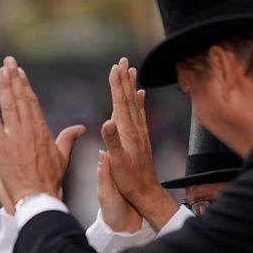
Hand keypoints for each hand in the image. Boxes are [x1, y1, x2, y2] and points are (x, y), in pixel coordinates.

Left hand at [0, 56, 85, 205]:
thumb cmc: (50, 179)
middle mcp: (28, 129)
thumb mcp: (63, 156)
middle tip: (8, 61)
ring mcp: (14, 137)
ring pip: (8, 106)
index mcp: (42, 129)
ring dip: (4, 86)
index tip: (19, 71)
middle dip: (13, 78)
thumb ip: (68, 138)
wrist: (37, 196)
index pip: (32, 101)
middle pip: (20, 98)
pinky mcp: (1, 146)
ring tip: (1, 70)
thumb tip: (80, 127)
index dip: (24, 85)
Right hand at [101, 57, 177, 230]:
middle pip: (128, 97)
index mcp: (127, 131)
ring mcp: (139, 132)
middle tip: (123, 60)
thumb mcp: (117, 162)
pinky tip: (141, 94)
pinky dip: (139, 101)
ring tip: (131, 71)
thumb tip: (106, 121)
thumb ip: (112, 141)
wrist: (146, 191)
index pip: (120, 102)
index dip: (116, 84)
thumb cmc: (129, 180)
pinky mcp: (141, 137)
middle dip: (124, 78)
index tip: (114, 66)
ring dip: (131, 85)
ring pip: (135, 102)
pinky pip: (140, 113)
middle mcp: (135, 128)